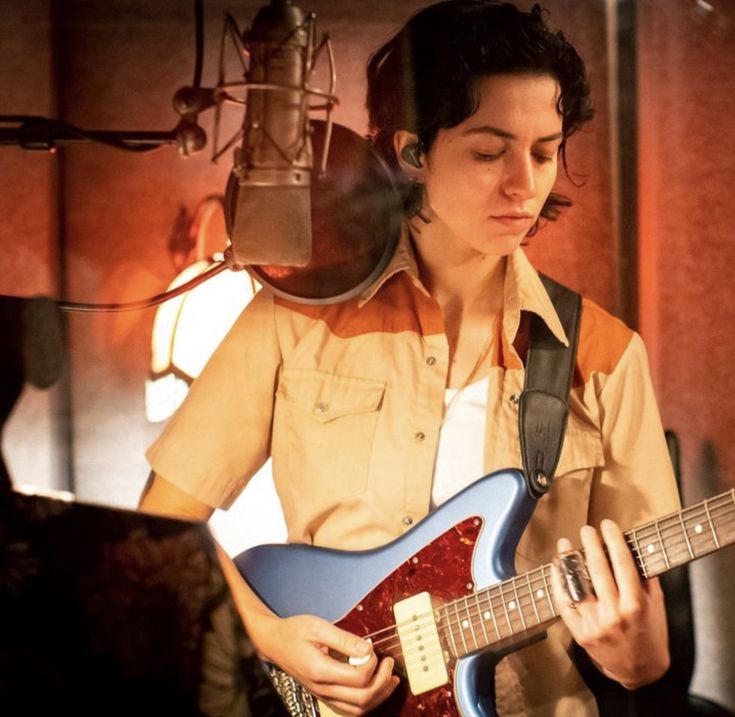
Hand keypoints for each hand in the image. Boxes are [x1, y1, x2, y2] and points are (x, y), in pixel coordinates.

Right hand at [259, 613, 398, 714]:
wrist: (274, 643)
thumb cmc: (294, 632)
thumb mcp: (319, 627)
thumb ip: (345, 639)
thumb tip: (368, 649)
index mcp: (320, 671)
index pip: (358, 678)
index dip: (372, 665)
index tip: (374, 649)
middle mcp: (322, 689)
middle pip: (362, 699)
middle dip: (382, 682)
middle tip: (389, 663)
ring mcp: (323, 695)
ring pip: (358, 709)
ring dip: (379, 696)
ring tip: (391, 679)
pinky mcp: (325, 695)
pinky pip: (351, 708)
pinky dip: (368, 701)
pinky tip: (376, 687)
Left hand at [552, 519, 669, 689]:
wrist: (640, 671)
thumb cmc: (651, 633)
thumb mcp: (656, 605)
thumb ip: (645, 577)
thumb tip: (632, 546)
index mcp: (635, 605)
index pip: (623, 563)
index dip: (614, 540)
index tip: (607, 524)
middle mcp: (613, 613)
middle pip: (598, 569)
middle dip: (591, 544)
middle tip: (586, 529)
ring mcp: (594, 623)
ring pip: (576, 584)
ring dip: (568, 560)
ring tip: (565, 543)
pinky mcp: (579, 632)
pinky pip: (563, 602)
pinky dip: (557, 582)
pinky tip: (556, 567)